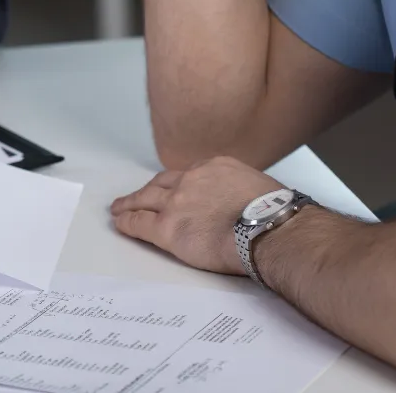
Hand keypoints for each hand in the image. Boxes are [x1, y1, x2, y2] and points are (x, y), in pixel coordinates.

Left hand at [110, 156, 284, 274]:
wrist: (271, 229)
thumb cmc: (275, 215)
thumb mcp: (258, 188)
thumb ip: (240, 191)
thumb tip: (243, 204)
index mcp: (215, 167)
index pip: (187, 175)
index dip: (175, 184)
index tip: (171, 189)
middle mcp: (192, 179)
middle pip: (161, 184)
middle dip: (148, 191)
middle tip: (137, 195)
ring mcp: (177, 202)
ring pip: (145, 199)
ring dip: (130, 203)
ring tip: (119, 208)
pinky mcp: (168, 227)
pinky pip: (139, 222)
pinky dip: (127, 222)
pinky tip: (121, 224)